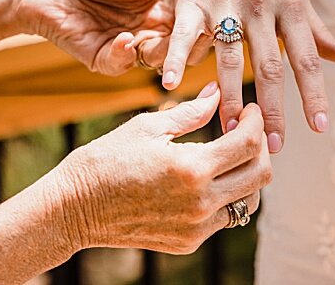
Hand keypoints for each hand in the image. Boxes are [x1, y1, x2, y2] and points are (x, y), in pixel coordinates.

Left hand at [0, 0, 189, 74]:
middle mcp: (142, 27)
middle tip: (191, 38)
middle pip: (172, 42)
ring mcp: (121, 44)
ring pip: (149, 57)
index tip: (208, 14)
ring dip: (157, 52)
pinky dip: (124, 53)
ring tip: (160, 43)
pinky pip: (117, 62)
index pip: (182, 17)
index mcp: (153, 5)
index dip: (195, 18)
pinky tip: (126, 40)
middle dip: (182, 43)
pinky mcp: (98, 56)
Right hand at [51, 83, 268, 253]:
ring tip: (229, 157)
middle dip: (259, 148)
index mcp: (192, 168)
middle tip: (245, 131)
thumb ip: (190, 112)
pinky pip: (223, 218)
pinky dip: (224, 197)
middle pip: (260, 175)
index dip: (256, 122)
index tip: (249, 110)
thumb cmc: (105, 160)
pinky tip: (206, 179)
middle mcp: (201, 202)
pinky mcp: (188, 242)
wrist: (74, 208)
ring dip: (247, 176)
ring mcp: (196, 227)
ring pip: (248, 201)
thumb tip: (216, 93)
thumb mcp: (146, 128)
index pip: (248, 144)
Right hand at [162, 0, 334, 152]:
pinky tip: (171, 85)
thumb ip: (315, 31)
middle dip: (271, 108)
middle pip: (268, 65)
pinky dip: (175, 60)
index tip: (320, 128)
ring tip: (229, 130)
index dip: (313, 94)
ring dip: (229, 97)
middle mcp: (259, 5)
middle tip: (272, 145)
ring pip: (228, 58)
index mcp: (289, 6)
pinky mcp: (190, 1)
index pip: (306, 59)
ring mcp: (223, 3)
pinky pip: (184, 35)